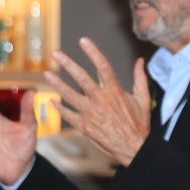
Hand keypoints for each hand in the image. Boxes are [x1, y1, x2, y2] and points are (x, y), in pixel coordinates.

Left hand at [44, 38, 150, 166]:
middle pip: (81, 78)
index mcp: (115, 91)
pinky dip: (59, 108)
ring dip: (57, 84)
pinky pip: (68, 115)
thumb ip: (140, 78)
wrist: (133, 148)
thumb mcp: (142, 99)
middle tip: (56, 54)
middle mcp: (100, 100)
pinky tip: (52, 101)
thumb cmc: (139, 124)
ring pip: (70, 95)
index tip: (84, 41)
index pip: (103, 66)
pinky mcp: (84, 126)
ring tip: (47, 74)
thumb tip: (140, 61)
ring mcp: (90, 113)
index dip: (93, 52)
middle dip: (68, 64)